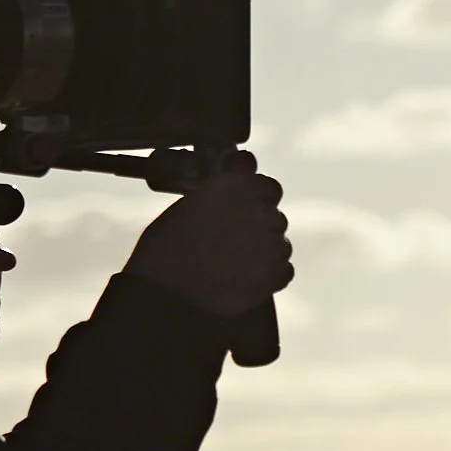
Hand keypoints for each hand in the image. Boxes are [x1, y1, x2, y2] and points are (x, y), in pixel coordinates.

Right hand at [124, 151, 292, 317]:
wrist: (166, 293)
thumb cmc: (169, 245)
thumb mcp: (193, 204)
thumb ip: (227, 182)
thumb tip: (248, 158)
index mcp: (238, 188)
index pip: (269, 188)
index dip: (257, 200)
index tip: (242, 214)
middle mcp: (260, 211)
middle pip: (275, 218)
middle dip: (258, 229)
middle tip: (228, 245)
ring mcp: (272, 244)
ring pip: (280, 245)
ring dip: (264, 253)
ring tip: (232, 265)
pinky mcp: (275, 274)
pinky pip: (284, 270)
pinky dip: (270, 275)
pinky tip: (244, 279)